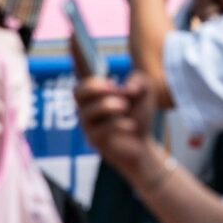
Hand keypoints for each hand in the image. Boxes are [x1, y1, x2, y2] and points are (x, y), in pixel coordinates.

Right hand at [76, 71, 162, 186]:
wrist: (143, 144)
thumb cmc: (138, 115)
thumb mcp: (145, 92)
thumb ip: (139, 81)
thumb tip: (126, 88)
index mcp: (94, 95)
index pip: (80, 84)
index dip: (90, 78)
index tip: (113, 83)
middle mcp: (87, 109)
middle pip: (77, 93)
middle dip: (94, 87)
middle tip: (114, 88)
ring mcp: (88, 126)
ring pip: (88, 112)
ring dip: (107, 105)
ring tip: (125, 106)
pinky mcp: (95, 141)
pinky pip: (101, 130)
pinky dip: (117, 124)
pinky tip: (131, 125)